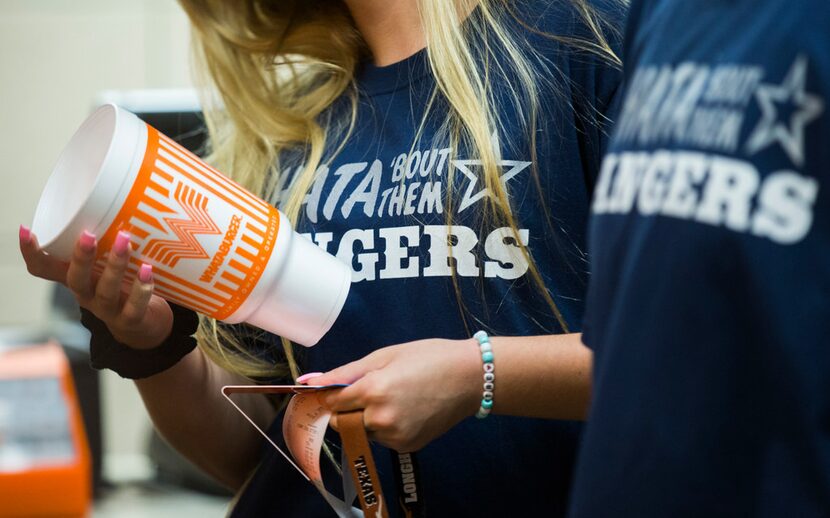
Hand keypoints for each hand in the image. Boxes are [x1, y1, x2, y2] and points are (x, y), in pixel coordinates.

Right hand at [19, 225, 173, 348]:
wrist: (146, 323)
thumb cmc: (124, 285)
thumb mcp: (109, 262)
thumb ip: (110, 238)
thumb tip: (124, 197)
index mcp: (77, 277)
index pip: (44, 269)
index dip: (32, 253)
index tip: (26, 230)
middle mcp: (87, 294)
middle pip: (76, 279)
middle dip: (80, 257)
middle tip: (88, 234)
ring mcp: (108, 310)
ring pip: (106, 291)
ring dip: (115, 266)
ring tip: (125, 241)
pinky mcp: (131, 320)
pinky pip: (134, 307)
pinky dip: (141, 289)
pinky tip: (147, 270)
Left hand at [315, 338, 482, 451]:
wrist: (470, 377)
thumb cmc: (429, 358)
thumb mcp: (385, 355)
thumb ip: (345, 372)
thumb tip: (311, 381)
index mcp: (373, 390)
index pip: (331, 403)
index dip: (332, 395)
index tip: (339, 389)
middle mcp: (380, 418)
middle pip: (342, 422)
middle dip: (348, 409)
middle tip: (370, 391)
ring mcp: (394, 436)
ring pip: (362, 432)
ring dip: (366, 419)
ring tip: (394, 397)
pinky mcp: (407, 446)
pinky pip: (382, 439)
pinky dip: (385, 428)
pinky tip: (405, 410)